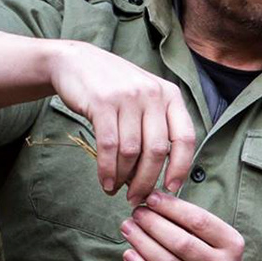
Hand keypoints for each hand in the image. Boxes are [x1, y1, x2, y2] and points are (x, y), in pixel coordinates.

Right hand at [48, 42, 196, 204]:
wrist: (76, 62)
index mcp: (170, 95)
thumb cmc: (114, 87)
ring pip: (132, 151)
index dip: (181, 167)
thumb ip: (155, 128)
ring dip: (124, 178)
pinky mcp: (102, 102)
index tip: (171, 189)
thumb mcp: (144, 98)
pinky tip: (106, 182)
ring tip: (117, 191)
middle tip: (137, 199)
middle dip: (147, 181)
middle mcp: (153, 94)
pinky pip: (109, 146)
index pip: (185, 138)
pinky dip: (108, 169)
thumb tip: (158, 175)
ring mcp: (128, 97)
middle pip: (158, 150)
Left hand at [119, 190, 257, 260]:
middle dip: (153, 224)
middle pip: (180, 242)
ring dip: (142, 243)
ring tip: (128, 229)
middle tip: (136, 213)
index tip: (151, 198)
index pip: (199, 221)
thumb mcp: (218, 241)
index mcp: (232, 244)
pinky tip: (129, 255)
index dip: (172, 208)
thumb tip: (156, 203)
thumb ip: (193, 224)